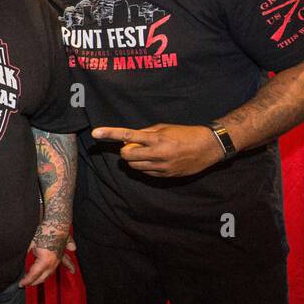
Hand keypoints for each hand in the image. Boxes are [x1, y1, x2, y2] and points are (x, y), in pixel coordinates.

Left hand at [21, 225, 68, 286]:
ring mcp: (59, 258)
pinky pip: (66, 262)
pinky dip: (69, 266)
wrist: (57, 221)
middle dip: (34, 282)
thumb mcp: (31, 243)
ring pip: (52, 272)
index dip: (27, 281)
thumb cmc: (43, 231)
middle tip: (26, 284)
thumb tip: (22, 261)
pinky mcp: (63, 253)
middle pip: (43, 276)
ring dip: (45, 277)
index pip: (34, 274)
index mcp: (45, 260)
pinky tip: (72, 271)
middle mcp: (54, 262)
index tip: (21, 284)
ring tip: (38, 281)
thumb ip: (28, 253)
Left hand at [92, 123, 223, 176]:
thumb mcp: (165, 127)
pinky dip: (145, 167)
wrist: (208, 147)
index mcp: (156, 139)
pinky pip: (146, 173)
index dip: (110, 134)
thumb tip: (128, 140)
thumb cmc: (185, 133)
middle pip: (126, 156)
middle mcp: (157, 154)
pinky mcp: (165, 176)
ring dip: (135, 160)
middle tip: (134, 147)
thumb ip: (145, 133)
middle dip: (126, 152)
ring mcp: (161, 167)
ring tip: (148, 153)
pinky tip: (156, 160)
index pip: (127, 135)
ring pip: (135, 167)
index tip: (95, 133)